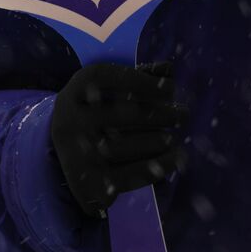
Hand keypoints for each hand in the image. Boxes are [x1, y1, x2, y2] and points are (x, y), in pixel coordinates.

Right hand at [50, 61, 188, 217]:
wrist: (67, 156)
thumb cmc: (99, 112)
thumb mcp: (109, 90)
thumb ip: (140, 77)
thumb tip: (168, 69)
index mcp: (74, 91)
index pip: (104, 77)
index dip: (140, 80)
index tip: (170, 87)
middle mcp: (69, 120)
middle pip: (118, 114)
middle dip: (158, 114)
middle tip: (183, 115)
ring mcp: (74, 153)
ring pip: (120, 148)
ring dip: (154, 142)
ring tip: (173, 138)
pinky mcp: (86, 182)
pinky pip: (124, 176)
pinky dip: (154, 167)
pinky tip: (174, 158)